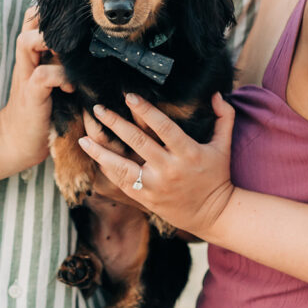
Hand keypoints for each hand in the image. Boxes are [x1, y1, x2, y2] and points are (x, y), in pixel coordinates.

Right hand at [0, 8, 74, 172]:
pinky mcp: (30, 94)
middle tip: (75, 35)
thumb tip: (101, 49)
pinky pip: (43, 74)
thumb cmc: (44, 110)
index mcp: (34, 53)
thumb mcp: (56, 81)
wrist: (17, 142)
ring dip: (51, 43)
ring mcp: (26, 75)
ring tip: (70, 57)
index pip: (37, 17)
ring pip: (27, 41)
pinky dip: (60, 76)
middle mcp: (27, 59)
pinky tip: (71, 87)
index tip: (78, 19)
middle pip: (30, 20)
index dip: (54, 12)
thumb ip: (67, 63)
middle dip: (51, 20)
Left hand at [79, 92, 235, 239]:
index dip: (145, 111)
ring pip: (122, 167)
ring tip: (83, 137)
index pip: (163, 127)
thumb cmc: (216, 175)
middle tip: (98, 108)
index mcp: (188, 153)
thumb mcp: (224, 146)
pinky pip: (121, 182)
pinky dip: (106, 169)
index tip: (129, 96)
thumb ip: (224, 117)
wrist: (213, 214)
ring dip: (101, 151)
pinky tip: (94, 155)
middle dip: (115, 123)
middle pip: (137, 142)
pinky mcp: (145, 198)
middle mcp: (169, 169)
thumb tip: (215, 93)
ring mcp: (155, 186)